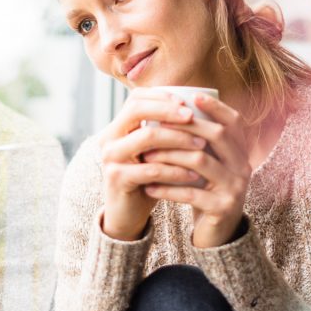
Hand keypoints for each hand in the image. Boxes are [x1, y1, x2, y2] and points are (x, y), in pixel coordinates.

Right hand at [98, 89, 206, 240]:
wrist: (127, 213)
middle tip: (192, 117)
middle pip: (137, 111)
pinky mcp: (117, 178)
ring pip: (146, 138)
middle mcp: (109, 138)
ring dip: (178, 139)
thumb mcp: (154, 151)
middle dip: (168, 111)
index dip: (160, 97)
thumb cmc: (147, 178)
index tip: (186, 103)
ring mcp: (111, 158)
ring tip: (201, 145)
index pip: (135, 99)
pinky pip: (151, 169)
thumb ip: (164, 131)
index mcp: (117, 127)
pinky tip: (194, 175)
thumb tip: (199, 109)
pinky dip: (176, 170)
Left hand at [141, 95, 251, 247]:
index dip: (216, 107)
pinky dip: (167, 188)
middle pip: (216, 135)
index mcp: (241, 152)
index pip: (234, 121)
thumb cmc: (205, 189)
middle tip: (154, 126)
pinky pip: (191, 193)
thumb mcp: (207, 163)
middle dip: (183, 127)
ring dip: (169, 156)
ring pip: (200, 161)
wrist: (217, 232)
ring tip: (145, 156)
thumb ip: (198, 141)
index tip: (193, 96)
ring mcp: (236, 188)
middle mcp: (243, 167)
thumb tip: (169, 109)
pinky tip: (148, 186)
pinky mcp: (223, 208)